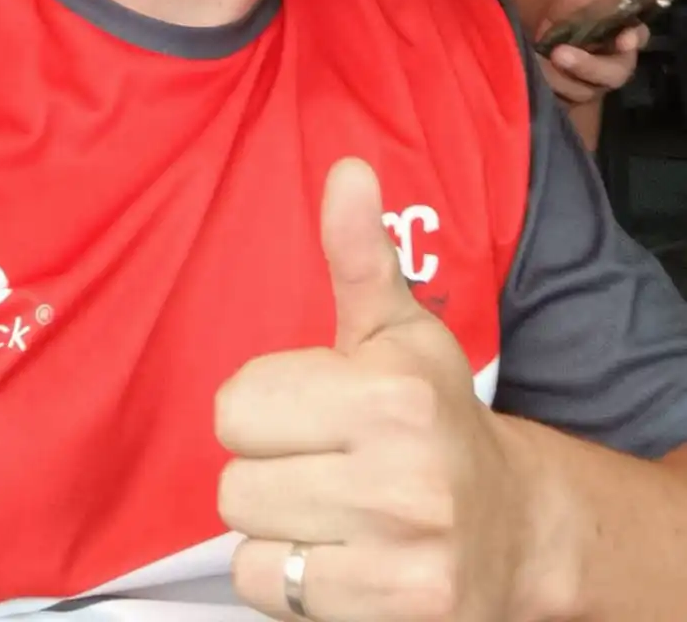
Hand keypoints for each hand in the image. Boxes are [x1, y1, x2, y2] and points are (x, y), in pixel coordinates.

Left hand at [217, 160, 525, 621]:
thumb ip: (358, 256)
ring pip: (248, 542)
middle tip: (324, 463)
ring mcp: (401, 556)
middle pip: (234, 483)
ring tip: (333, 510)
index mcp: (391, 395)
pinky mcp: (396, 614)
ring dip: (278, 529)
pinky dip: (294, 582)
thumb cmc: (435, 416)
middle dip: (270, 471)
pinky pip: (271, 594)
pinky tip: (342, 555)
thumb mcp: (397, 330)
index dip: (266, 408)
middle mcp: (400, 478)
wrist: (513, 528)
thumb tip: (346, 170)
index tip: (313, 409)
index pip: (237, 407)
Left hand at [537, 0, 647, 106]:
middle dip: (589, 68)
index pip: (636, 40)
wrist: (551, 23)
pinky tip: (533, 75)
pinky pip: (564, 100)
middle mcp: (614, 61)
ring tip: (541, 60)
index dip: (631, 40)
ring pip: (585, 90)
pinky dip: (550, 90)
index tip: (622, 37)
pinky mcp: (569, 95)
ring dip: (563, 78)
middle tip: (561, 54)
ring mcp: (591, 82)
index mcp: (625, 33)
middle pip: (612, 75)